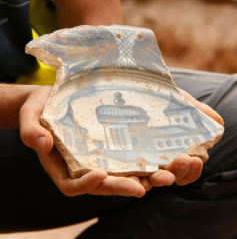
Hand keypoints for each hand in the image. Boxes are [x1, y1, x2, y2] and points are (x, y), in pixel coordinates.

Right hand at [19, 85, 144, 196]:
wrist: (51, 98)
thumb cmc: (38, 108)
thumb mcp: (29, 116)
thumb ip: (31, 131)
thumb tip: (43, 143)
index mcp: (59, 165)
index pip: (71, 185)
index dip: (85, 184)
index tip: (101, 175)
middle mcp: (79, 166)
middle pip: (100, 184)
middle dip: (120, 187)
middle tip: (140, 189)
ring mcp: (94, 157)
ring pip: (116, 175)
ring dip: (136, 179)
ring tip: (156, 178)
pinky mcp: (106, 146)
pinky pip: (122, 158)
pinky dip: (138, 162)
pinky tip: (154, 159)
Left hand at [137, 88, 223, 190]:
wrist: (136, 89)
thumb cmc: (162, 99)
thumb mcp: (183, 103)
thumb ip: (201, 112)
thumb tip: (218, 124)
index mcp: (176, 151)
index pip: (188, 170)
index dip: (193, 169)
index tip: (195, 159)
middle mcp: (160, 160)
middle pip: (172, 176)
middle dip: (180, 171)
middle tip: (184, 159)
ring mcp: (142, 161)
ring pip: (152, 179)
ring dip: (160, 180)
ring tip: (164, 176)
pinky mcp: (124, 161)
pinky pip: (129, 176)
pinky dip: (134, 183)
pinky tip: (138, 181)